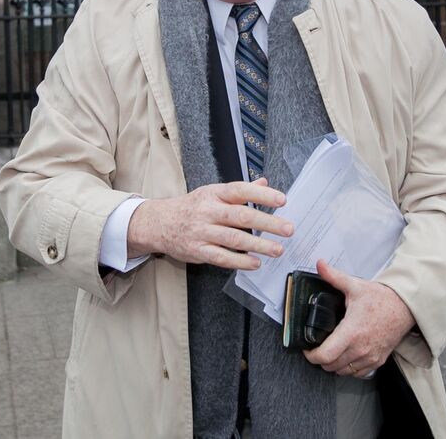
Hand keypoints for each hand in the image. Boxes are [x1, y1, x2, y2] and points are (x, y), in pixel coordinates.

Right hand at [127, 178, 293, 269]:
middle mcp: (208, 211)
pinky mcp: (197, 250)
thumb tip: (265, 183)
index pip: (241, 190)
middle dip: (268, 223)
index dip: (262, 195)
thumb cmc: (191, 207)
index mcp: (214, 193)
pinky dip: (240, 261)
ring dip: (259, 245)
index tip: (282, 200)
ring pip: (234, 239)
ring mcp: (202, 231)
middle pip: (241, 216)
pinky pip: (222, 257)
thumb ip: (239, 191)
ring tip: (277, 249)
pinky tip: (256, 263)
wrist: (158, 223)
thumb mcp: (213, 193)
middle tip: (288, 229)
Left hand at [303, 259, 414, 378]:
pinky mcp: (378, 360)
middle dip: (320, 359)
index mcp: (351, 332)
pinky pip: (358, 373)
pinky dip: (349, 368)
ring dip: (334, 365)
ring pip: (343, 371)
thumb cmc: (382, 298)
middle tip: (317, 349)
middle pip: (331, 366)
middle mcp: (360, 348)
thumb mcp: (355, 286)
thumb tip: (320, 264)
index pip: (325, 355)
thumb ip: (334, 277)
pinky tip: (346, 357)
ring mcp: (370, 356)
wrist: (405, 307)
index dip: (311, 356)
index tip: (308, 349)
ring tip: (330, 353)